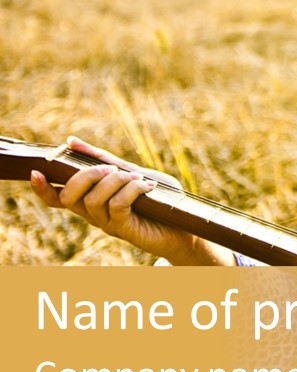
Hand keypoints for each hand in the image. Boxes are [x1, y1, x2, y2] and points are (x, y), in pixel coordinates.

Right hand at [30, 136, 232, 265]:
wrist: (185, 225)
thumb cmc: (158, 198)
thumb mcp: (130, 172)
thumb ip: (103, 159)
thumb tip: (70, 141)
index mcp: (92, 201)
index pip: (57, 199)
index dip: (42, 189)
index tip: (36, 172)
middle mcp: (94, 215)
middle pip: (69, 196)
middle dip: (86, 175)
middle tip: (111, 169)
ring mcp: (108, 224)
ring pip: (93, 200)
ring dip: (115, 181)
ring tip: (136, 179)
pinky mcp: (126, 230)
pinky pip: (117, 207)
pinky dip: (130, 191)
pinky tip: (146, 188)